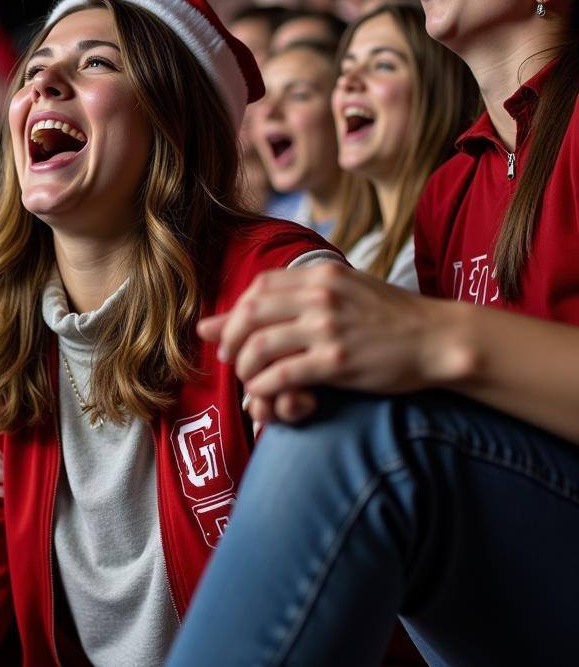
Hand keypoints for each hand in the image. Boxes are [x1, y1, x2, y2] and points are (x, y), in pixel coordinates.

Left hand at [198, 264, 451, 425]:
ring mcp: (328, 328)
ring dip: (244, 367)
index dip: (236, 311)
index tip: (232, 331)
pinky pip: (282, 374)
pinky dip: (263, 386)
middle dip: (230, 339)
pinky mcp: (337, 361)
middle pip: (250, 314)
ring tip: (248, 378)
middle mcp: (320, 296)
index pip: (258, 286)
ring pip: (260, 346)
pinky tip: (265, 393)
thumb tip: (263, 300)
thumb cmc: (389, 317)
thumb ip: (300, 294)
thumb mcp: (346, 289)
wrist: (438, 338)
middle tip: (229, 358)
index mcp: (321, 274)